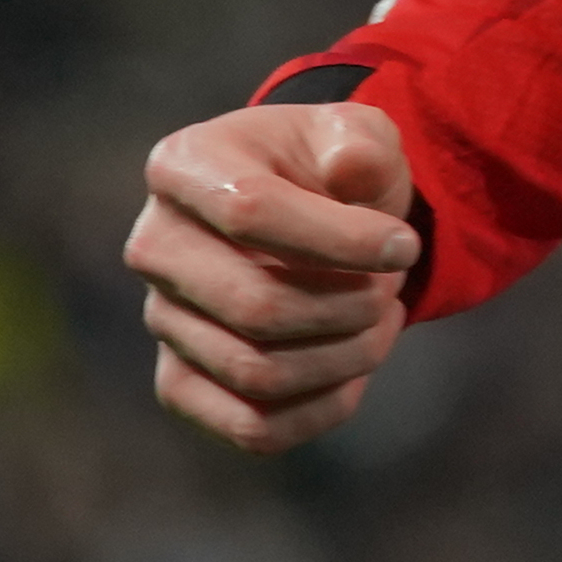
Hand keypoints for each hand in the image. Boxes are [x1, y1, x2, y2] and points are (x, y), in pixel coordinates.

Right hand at [129, 101, 417, 453]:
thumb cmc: (334, 168)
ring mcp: (161, 320)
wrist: (316, 212)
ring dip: (348, 354)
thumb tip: (350, 168)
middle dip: (352, 304)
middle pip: (255, 306)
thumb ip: (361, 143)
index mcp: (183, 168)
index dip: (343, 239)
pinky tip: (358, 366)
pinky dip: (324, 407)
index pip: (250, 212)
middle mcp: (155, 246)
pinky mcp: (180, 382)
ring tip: (385, 316)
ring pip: (258, 373)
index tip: (406, 245)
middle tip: (394, 284)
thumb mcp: (358, 133)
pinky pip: (251, 428)